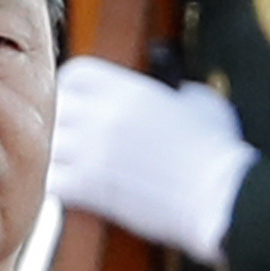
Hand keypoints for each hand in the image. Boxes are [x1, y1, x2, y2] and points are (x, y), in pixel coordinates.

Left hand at [47, 58, 253, 264]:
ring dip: (59, 154)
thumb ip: (180, 92)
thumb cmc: (217, 154)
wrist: (219, 196)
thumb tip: (177, 93)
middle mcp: (104, 116)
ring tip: (73, 164)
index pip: (76, 74)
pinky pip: (53, 181)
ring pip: (49, 144)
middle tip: (74, 135)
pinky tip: (75, 190)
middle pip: (56, 107)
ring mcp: (93, 152)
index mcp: (129, 90)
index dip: (73, 87)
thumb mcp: (203, 104)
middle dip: (64, 121)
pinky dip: (60, 185)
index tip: (79, 100)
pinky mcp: (91, 188)